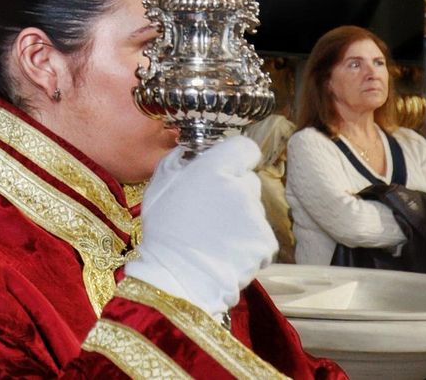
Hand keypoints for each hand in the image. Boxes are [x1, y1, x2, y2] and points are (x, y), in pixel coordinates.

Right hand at [123, 136, 275, 315]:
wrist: (179, 276)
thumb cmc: (164, 229)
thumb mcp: (159, 185)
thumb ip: (181, 161)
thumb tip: (196, 151)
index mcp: (214, 169)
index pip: (244, 148)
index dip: (236, 157)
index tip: (227, 168)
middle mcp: (241, 187)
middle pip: (248, 181)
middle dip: (235, 191)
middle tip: (212, 209)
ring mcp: (256, 216)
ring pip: (253, 210)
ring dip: (240, 218)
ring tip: (215, 235)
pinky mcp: (266, 242)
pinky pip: (260, 235)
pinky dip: (248, 242)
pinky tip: (226, 250)